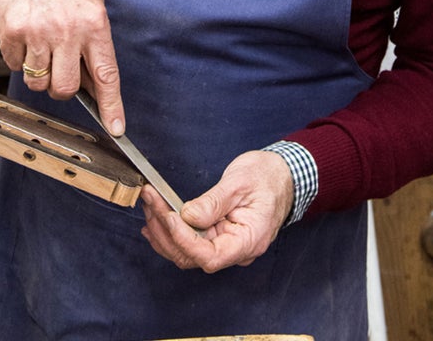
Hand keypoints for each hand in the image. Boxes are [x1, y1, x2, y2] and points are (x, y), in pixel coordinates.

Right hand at [0, 0, 124, 134]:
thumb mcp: (93, 6)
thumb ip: (94, 44)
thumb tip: (94, 86)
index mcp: (94, 25)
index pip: (106, 75)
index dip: (112, 107)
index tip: (117, 129)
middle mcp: (66, 31)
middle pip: (65, 88)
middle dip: (62, 89)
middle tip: (60, 74)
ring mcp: (36, 32)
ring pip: (36, 81)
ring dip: (38, 73)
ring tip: (40, 48)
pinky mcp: (11, 30)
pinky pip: (13, 64)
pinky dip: (17, 58)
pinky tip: (24, 35)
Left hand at [140, 150, 293, 272]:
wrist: (283, 175)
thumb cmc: (267, 177)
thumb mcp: (240, 183)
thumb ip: (214, 202)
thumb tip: (188, 216)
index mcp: (248, 240)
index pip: (209, 256)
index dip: (183, 239)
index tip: (169, 215)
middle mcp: (236, 250)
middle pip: (191, 256)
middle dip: (165, 230)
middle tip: (151, 200)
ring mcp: (225, 245)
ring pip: (186, 253)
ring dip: (163, 231)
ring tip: (150, 205)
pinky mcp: (217, 237)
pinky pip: (189, 244)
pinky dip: (169, 233)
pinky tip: (156, 220)